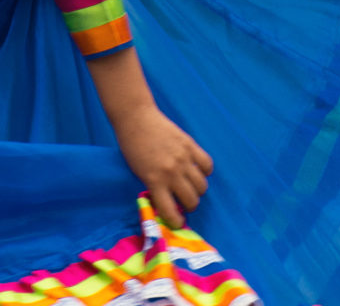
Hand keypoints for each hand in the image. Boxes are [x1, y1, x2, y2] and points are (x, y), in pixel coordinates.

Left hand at [113, 103, 212, 228]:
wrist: (135, 117)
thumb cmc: (132, 146)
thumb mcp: (139, 172)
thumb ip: (155, 187)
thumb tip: (170, 203)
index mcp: (155, 180)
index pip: (171, 212)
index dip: (176, 221)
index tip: (177, 221)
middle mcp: (171, 171)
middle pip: (192, 200)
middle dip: (188, 205)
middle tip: (183, 201)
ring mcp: (183, 158)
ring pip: (202, 186)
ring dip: (197, 190)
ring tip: (189, 185)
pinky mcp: (190, 145)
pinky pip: (207, 165)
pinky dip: (204, 171)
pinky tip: (196, 169)